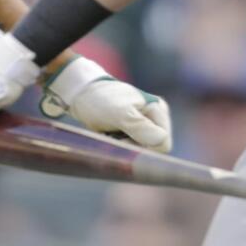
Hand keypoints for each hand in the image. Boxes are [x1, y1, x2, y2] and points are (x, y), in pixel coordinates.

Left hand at [41, 57, 171, 152]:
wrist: (82, 95)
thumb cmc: (101, 100)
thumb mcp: (120, 113)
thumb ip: (140, 127)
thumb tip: (162, 142)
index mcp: (158, 110)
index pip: (163, 143)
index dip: (145, 147)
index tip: (124, 138)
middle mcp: (155, 118)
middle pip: (154, 149)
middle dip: (135, 147)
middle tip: (116, 137)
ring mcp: (144, 125)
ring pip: (143, 150)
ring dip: (126, 147)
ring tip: (112, 134)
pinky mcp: (133, 131)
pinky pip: (133, 148)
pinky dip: (121, 146)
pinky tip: (111, 136)